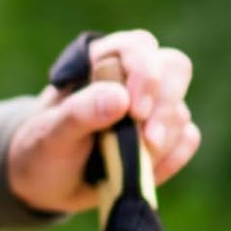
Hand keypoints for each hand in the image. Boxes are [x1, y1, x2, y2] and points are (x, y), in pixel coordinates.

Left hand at [7, 29, 199, 214]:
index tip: (136, 111)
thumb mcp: (50, 134)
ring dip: (161, 141)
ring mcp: (153, 106)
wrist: (46, 184)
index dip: (145, 74)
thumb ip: (79, 113)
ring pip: (180, 111)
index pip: (138, 46)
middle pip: (174, 68)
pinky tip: (141, 171)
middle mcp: (132, 77)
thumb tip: (120, 98)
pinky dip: (170, 159)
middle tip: (147, 141)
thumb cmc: (43, 149)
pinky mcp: (166, 135)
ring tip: (124, 163)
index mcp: (100, 61)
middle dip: (164, 107)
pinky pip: (187, 140)